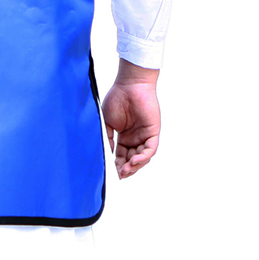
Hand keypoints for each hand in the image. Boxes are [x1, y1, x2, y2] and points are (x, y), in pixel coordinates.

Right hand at [101, 60, 160, 179]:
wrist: (129, 85)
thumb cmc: (117, 98)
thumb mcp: (107, 122)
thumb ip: (106, 138)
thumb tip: (105, 154)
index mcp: (124, 136)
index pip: (122, 155)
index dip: (117, 165)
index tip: (111, 173)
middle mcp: (135, 137)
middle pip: (132, 159)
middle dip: (126, 169)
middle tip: (119, 175)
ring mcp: (145, 135)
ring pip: (142, 157)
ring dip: (135, 166)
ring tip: (126, 170)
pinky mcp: (153, 131)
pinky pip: (150, 149)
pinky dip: (143, 157)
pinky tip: (134, 161)